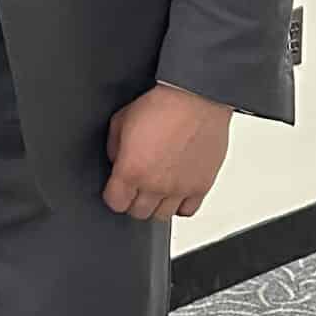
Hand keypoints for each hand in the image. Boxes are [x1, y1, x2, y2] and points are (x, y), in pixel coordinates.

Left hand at [103, 83, 230, 220]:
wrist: (195, 99)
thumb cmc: (161, 105)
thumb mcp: (120, 121)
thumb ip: (114, 148)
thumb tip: (117, 162)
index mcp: (132, 170)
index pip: (115, 203)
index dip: (113, 195)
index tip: (116, 188)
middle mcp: (156, 184)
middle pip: (137, 213)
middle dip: (132, 201)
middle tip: (135, 186)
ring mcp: (180, 188)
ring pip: (161, 216)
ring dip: (155, 204)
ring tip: (155, 188)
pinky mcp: (201, 186)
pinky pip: (188, 211)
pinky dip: (179, 205)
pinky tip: (175, 191)